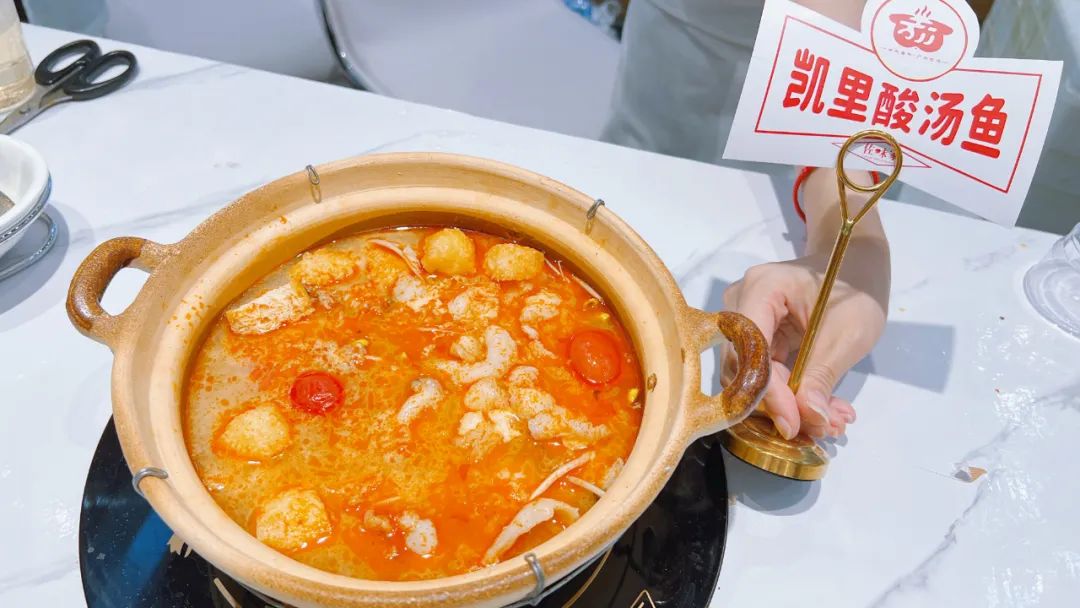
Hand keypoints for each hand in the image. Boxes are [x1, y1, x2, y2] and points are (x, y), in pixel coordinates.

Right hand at [723, 244, 887, 438]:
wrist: (855, 269)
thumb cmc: (855, 289)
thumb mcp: (847, 334)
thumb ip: (822, 377)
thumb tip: (809, 420)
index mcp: (762, 288)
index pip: (749, 347)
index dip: (767, 391)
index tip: (793, 423)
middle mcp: (741, 302)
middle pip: (741, 366)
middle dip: (778, 403)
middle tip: (817, 426)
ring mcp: (745, 319)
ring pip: (750, 375)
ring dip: (787, 404)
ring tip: (828, 419)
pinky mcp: (756, 337)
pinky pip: (763, 373)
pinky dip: (790, 394)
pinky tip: (821, 408)